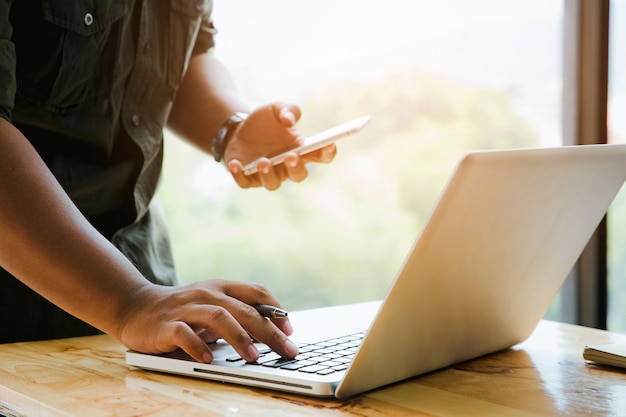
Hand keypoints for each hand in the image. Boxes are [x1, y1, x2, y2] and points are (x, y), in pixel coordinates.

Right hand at [118, 280, 298, 362]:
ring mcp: (187, 307)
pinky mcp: (166, 324)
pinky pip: (185, 334)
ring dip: (239, 337)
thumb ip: (236, 314)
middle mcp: (207, 293)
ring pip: (219, 317)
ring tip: (254, 357)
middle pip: (244, 309)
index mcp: (221, 286)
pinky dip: (199, 347)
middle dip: (270, 331)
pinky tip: (210, 360)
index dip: (277, 310)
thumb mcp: (211, 305)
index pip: (257, 292)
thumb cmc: (181, 309)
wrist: (135, 307)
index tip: (290, 330)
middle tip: (287, 350)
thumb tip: (270, 332)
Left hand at [224, 102, 335, 189]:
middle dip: (295, 168)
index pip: (320, 156)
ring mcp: (268, 174)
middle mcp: (287, 166)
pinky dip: (240, 175)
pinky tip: (236, 164)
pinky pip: (245, 182)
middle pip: (298, 175)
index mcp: (300, 150)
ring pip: (273, 184)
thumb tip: (289, 121)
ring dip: (269, 174)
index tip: (329, 144)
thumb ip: (288, 110)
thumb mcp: (276, 108)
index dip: (327, 153)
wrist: (238, 129)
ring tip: (263, 161)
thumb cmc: (264, 121)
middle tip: (291, 156)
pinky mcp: (247, 178)